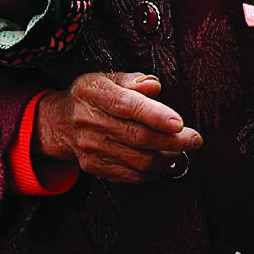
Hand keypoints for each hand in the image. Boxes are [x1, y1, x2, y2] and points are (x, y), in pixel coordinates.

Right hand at [35, 72, 202, 182]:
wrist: (59, 123)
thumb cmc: (92, 97)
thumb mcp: (107, 78)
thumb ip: (133, 80)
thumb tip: (155, 87)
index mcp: (92, 93)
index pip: (127, 106)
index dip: (155, 115)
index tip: (180, 123)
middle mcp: (89, 121)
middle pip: (138, 137)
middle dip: (173, 141)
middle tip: (195, 140)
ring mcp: (91, 147)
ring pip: (138, 160)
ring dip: (166, 158)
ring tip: (180, 150)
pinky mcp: (94, 167)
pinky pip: (131, 175)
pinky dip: (152, 171)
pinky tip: (162, 161)